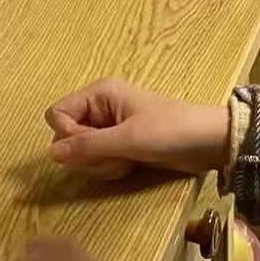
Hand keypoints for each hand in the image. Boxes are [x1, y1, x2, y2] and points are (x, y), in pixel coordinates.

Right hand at [45, 79, 229, 180]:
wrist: (208, 142)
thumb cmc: (169, 131)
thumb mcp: (128, 139)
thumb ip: (89, 146)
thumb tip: (51, 154)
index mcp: (99, 94)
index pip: (57, 114)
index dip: (67, 135)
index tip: (90, 146)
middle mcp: (99, 108)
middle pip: (67, 136)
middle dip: (88, 154)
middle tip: (114, 156)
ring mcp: (109, 128)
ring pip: (82, 152)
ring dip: (101, 163)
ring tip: (127, 161)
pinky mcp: (119, 145)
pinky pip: (98, 160)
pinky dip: (110, 167)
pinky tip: (131, 165)